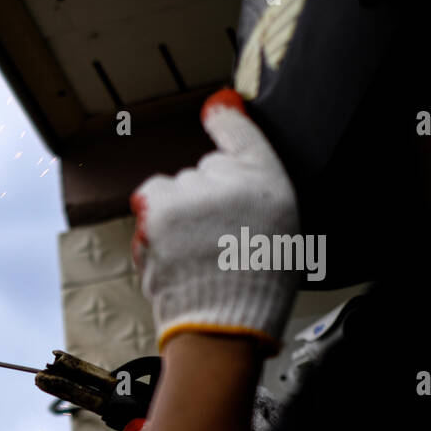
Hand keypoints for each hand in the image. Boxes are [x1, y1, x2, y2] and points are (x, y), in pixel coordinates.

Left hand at [131, 89, 299, 354]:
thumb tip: (224, 130)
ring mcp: (193, 192)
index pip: (242, 132)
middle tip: (214, 236)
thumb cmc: (253, 286)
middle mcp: (232, 179)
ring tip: (192, 248)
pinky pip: (151, 197)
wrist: (222, 324)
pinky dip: (154, 217)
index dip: (227, 117)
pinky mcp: (159, 209)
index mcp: (270, 182)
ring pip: (175, 184)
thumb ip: (255, 185)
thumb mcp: (279, 229)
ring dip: (177, 208)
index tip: (218, 107)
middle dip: (204, 195)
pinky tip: (171, 245)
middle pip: (205, 168)